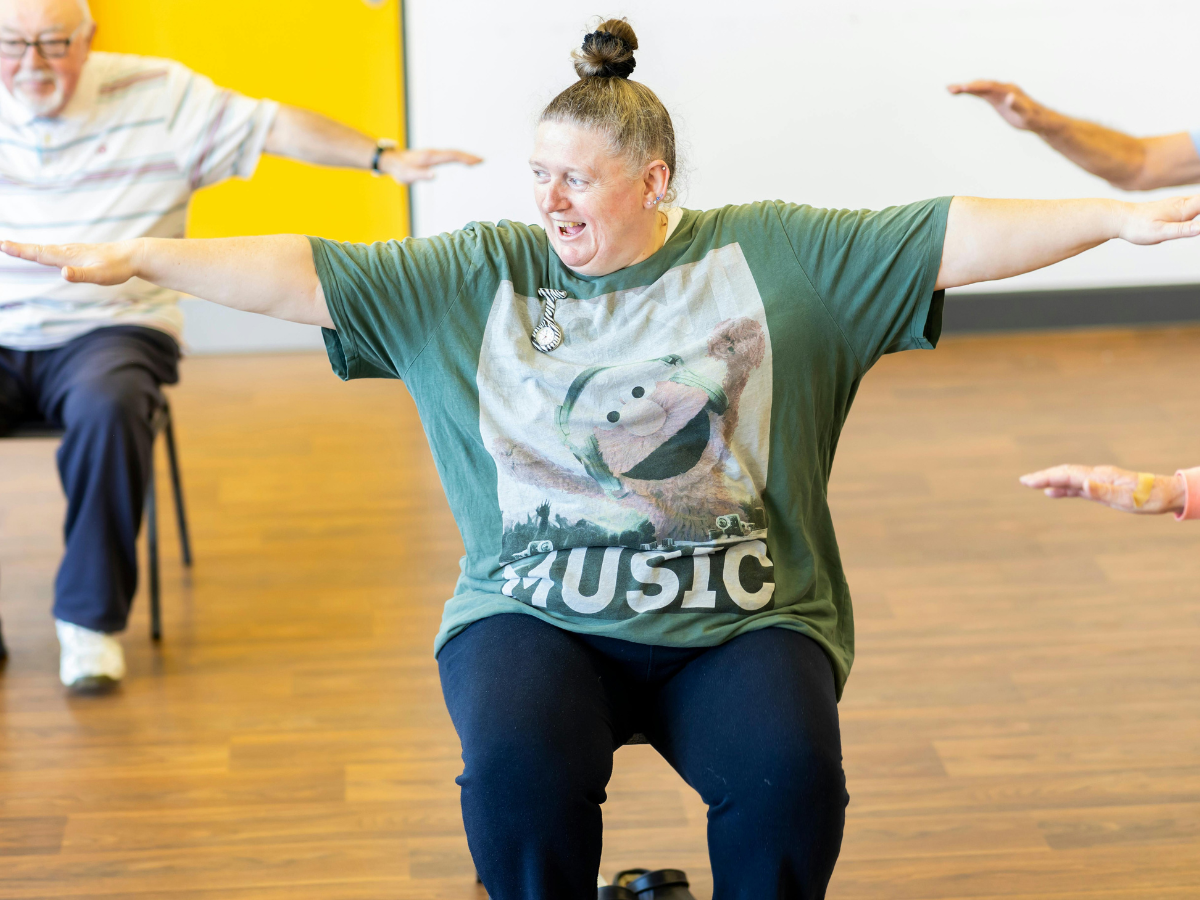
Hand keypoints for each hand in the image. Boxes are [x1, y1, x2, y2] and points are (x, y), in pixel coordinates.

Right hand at [0, 239, 140, 284]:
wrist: (132, 256)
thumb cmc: (117, 268)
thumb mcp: (99, 275)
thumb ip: (81, 275)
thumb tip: (63, 273)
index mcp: (68, 256)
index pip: (39, 253)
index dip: (20, 250)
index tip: (2, 245)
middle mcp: (67, 251)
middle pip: (38, 249)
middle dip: (18, 248)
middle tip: (0, 244)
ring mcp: (73, 252)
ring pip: (46, 249)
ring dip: (28, 248)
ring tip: (12, 247)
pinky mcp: (79, 254)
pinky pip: (56, 251)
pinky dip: (42, 250)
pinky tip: (42, 252)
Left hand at [378, 148, 481, 183]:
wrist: (392, 161)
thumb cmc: (400, 170)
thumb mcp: (408, 175)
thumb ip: (420, 175)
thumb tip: (435, 175)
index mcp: (430, 157)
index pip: (451, 156)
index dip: (465, 158)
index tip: (477, 161)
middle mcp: (433, 153)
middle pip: (455, 153)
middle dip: (469, 157)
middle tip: (483, 161)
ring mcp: (434, 154)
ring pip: (453, 153)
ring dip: (466, 156)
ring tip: (478, 161)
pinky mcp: (433, 156)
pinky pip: (449, 155)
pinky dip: (459, 158)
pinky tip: (464, 162)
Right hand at [948, 80, 1042, 129]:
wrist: (1040, 120)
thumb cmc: (1034, 119)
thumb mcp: (1027, 115)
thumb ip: (1018, 106)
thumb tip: (1008, 96)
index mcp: (1008, 90)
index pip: (988, 86)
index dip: (975, 87)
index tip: (962, 88)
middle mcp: (1004, 88)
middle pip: (982, 84)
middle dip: (966, 86)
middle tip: (949, 88)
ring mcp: (1000, 93)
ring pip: (981, 87)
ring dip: (966, 87)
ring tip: (950, 89)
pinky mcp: (998, 98)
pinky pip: (983, 92)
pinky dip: (972, 91)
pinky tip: (963, 91)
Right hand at [1020, 464, 1186, 514]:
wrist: (1166, 494)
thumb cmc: (1150, 498)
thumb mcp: (1129, 498)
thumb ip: (1104, 491)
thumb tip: (1082, 484)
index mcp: (1100, 476)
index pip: (1067, 475)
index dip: (1046, 476)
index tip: (1027, 481)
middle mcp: (1096, 476)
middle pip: (1064, 473)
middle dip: (1043, 475)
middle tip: (1022, 481)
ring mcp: (1098, 481)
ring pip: (1068, 478)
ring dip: (1049, 480)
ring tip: (1031, 483)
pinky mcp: (1101, 488)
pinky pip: (1076, 487)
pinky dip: (1062, 488)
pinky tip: (1052, 493)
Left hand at [1115, 195, 1199, 244]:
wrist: (1120, 219)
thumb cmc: (1137, 227)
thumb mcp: (1160, 233)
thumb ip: (1182, 230)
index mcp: (1184, 208)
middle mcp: (1185, 203)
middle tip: (1196, 225)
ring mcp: (1181, 204)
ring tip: (1192, 223)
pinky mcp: (1177, 208)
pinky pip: (1197, 205)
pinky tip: (1196, 215)